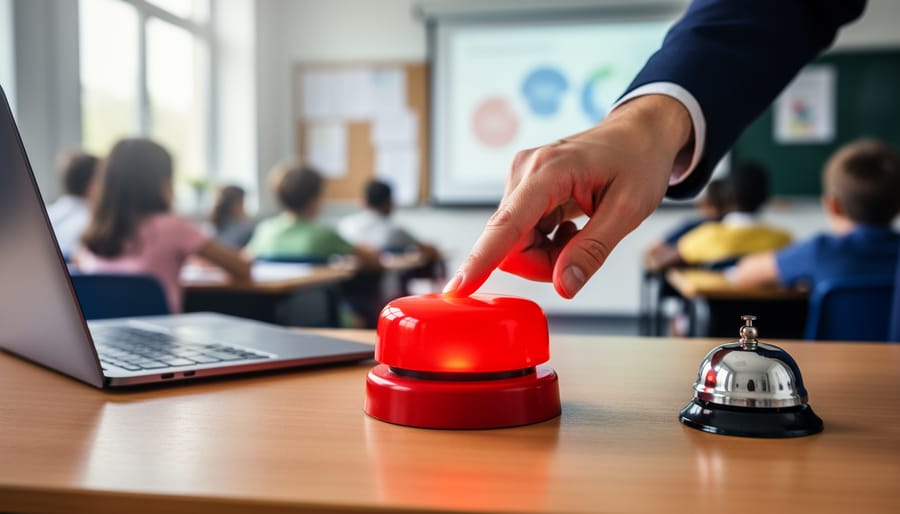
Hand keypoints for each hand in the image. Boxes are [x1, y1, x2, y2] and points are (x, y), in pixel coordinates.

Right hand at [443, 94, 693, 297]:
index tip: (458, 287)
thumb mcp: (628, 210)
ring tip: (579, 233)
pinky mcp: (523, 189)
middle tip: (580, 252)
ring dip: (546, 254)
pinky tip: (569, 227)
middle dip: (542, 263)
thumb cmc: (638, 161)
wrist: (640, 134)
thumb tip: (563, 287)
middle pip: (509, 244)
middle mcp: (524, 172)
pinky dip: (545, 243)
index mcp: (549, 171)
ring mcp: (520, 179)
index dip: (481, 260)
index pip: (506, 225)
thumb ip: (592, 251)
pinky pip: (521, 234)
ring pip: (514, 244)